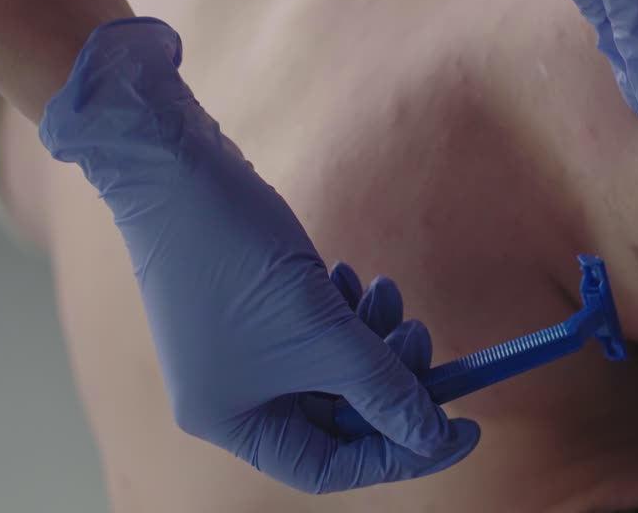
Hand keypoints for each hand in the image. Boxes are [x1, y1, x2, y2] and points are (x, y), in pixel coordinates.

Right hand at [38, 18, 477, 493]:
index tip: (460, 428)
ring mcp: (245, 351)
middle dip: (389, 379)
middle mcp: (235, 396)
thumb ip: (386, 389)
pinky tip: (351, 275)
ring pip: (337, 368)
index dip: (400, 453)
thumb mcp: (325, 334)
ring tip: (384, 291)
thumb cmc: (238, 258)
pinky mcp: (258, 309)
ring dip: (375, 334)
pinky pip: (321, 331)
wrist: (177, 170)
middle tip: (422, 335)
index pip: (330, 467)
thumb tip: (434, 438)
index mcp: (233, 423)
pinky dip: (348, 309)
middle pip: (340, 416)